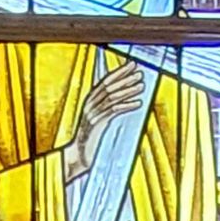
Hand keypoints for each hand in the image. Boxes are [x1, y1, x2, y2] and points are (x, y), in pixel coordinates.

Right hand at [65, 59, 147, 175]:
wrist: (78, 156)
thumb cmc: (89, 139)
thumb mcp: (98, 119)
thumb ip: (106, 108)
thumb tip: (121, 97)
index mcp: (89, 100)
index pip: (105, 81)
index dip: (119, 72)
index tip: (132, 65)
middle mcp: (89, 104)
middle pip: (109, 87)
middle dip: (125, 78)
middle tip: (140, 74)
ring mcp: (92, 113)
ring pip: (112, 97)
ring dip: (128, 91)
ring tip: (141, 87)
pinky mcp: (96, 124)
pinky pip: (113, 111)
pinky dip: (127, 105)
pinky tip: (138, 103)